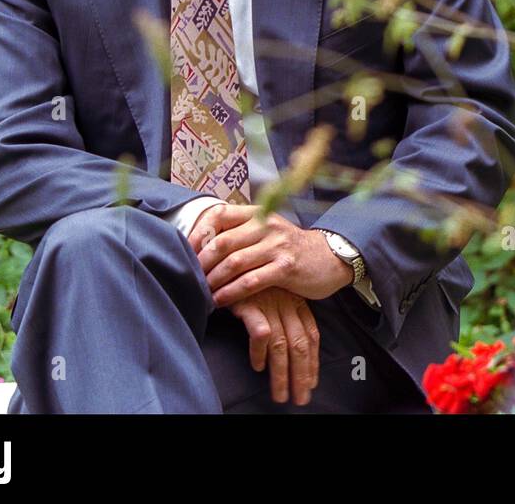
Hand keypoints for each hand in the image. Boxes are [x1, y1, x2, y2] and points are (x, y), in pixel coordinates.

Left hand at [189, 204, 353, 306]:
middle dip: (202, 262)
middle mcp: (268, 226)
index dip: (199, 232)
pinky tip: (221, 301)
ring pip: (235, 262)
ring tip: (202, 293)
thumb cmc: (290, 248)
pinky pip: (252, 281)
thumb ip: (241, 232)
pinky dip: (232, 292)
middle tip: (189, 277)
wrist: (330, 257)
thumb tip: (203, 242)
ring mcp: (278, 246)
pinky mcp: (286, 268)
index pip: (220, 214)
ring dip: (213, 280)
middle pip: (223, 241)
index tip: (185, 250)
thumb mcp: (267, 231)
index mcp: (259, 214)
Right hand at [226, 287, 319, 404]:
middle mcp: (287, 303)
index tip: (312, 382)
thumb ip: (284, 316)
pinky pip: (260, 333)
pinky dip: (260, 352)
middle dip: (301, 374)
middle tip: (300, 398)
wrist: (229, 258)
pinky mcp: (250, 303)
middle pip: (299, 344)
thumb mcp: (274, 295)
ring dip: (281, 373)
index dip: (313, 361)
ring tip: (280, 394)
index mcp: (297, 302)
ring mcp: (269, 303)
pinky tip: (258, 367)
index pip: (311, 335)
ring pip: (282, 344)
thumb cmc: (250, 281)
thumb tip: (291, 350)